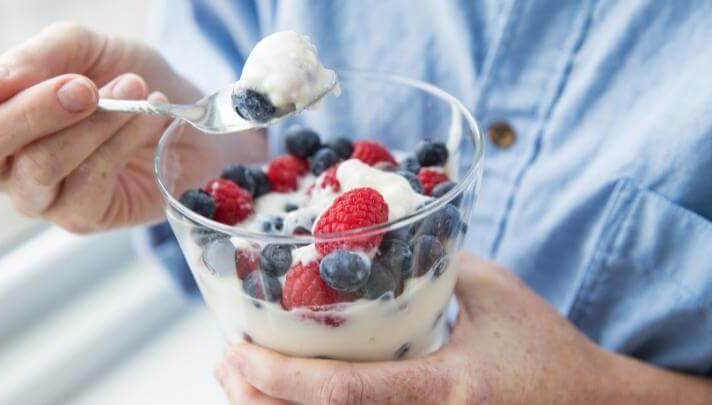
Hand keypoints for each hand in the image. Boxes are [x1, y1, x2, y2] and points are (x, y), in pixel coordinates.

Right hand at [0, 22, 265, 231]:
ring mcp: (43, 196)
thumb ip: (40, 57)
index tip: (45, 75)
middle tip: (86, 88)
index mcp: (0, 118)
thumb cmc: (127, 78)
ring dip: (94, 125)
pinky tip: (148, 118)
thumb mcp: (85, 49)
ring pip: (42, 166)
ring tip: (136, 91)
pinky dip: (120, 144)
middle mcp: (8, 163)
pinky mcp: (82, 217)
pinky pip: (88, 183)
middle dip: (36, 113)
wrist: (185, 109)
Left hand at [215, 252, 711, 403]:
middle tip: (224, 364)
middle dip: (257, 402)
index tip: (235, 352)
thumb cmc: (550, 351)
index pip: (345, 393)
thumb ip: (438, 264)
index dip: (280, 379)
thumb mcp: (497, 294)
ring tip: (240, 381)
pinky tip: (290, 398)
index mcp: (447, 389)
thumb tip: (385, 238)